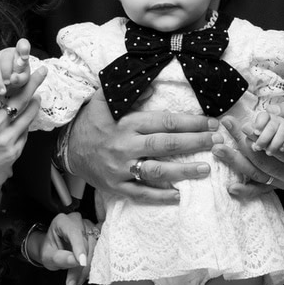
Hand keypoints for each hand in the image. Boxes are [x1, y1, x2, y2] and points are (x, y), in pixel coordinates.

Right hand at [0, 38, 31, 96]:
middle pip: (5, 58)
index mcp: (20, 52)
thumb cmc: (19, 77)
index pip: (23, 44)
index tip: (25, 58)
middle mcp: (8, 52)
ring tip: (2, 92)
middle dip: (6, 71)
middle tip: (8, 83)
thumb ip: (20, 78)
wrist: (8, 81)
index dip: (23, 48)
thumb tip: (13, 78)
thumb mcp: (23, 79)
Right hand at [0, 67, 46, 188]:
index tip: (23, 69)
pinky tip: (24, 119)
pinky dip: (26, 123)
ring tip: (37, 96)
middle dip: (33, 83)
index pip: (1, 89)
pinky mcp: (14, 152)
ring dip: (35, 103)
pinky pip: (25, 132)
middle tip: (43, 72)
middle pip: (20, 100)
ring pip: (28, 116)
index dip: (14, 77)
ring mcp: (6, 140)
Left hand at [33, 212, 98, 284]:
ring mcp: (89, 227)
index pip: (74, 233)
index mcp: (63, 221)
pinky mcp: (96, 236)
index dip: (79, 248)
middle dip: (81, 266)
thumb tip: (77, 261)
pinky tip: (82, 278)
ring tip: (75, 284)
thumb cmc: (49, 250)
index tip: (81, 263)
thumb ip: (60, 258)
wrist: (53, 249)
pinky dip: (91, 267)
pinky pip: (98, 252)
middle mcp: (78, 221)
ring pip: (94, 249)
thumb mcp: (48, 256)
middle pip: (86, 243)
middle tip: (72, 284)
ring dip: (86, 269)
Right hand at [68, 87, 216, 204]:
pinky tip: (179, 195)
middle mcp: (125, 146)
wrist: (67, 148)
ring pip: (157, 171)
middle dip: (194, 143)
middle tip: (217, 142)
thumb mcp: (104, 100)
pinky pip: (141, 193)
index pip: (164, 122)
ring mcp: (121, 169)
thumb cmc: (91, 122)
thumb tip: (153, 88)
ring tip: (205, 169)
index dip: (190, 122)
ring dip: (183, 171)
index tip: (211, 123)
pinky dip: (160, 196)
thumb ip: (129, 92)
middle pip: (166, 145)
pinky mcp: (116, 186)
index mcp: (126, 123)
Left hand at [211, 100, 283, 198]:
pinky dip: (248, 190)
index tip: (244, 126)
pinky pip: (264, 189)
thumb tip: (269, 111)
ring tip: (218, 149)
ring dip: (237, 162)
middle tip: (226, 128)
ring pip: (260, 175)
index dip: (260, 138)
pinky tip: (231, 188)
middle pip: (265, 162)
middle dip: (242, 144)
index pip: (280, 149)